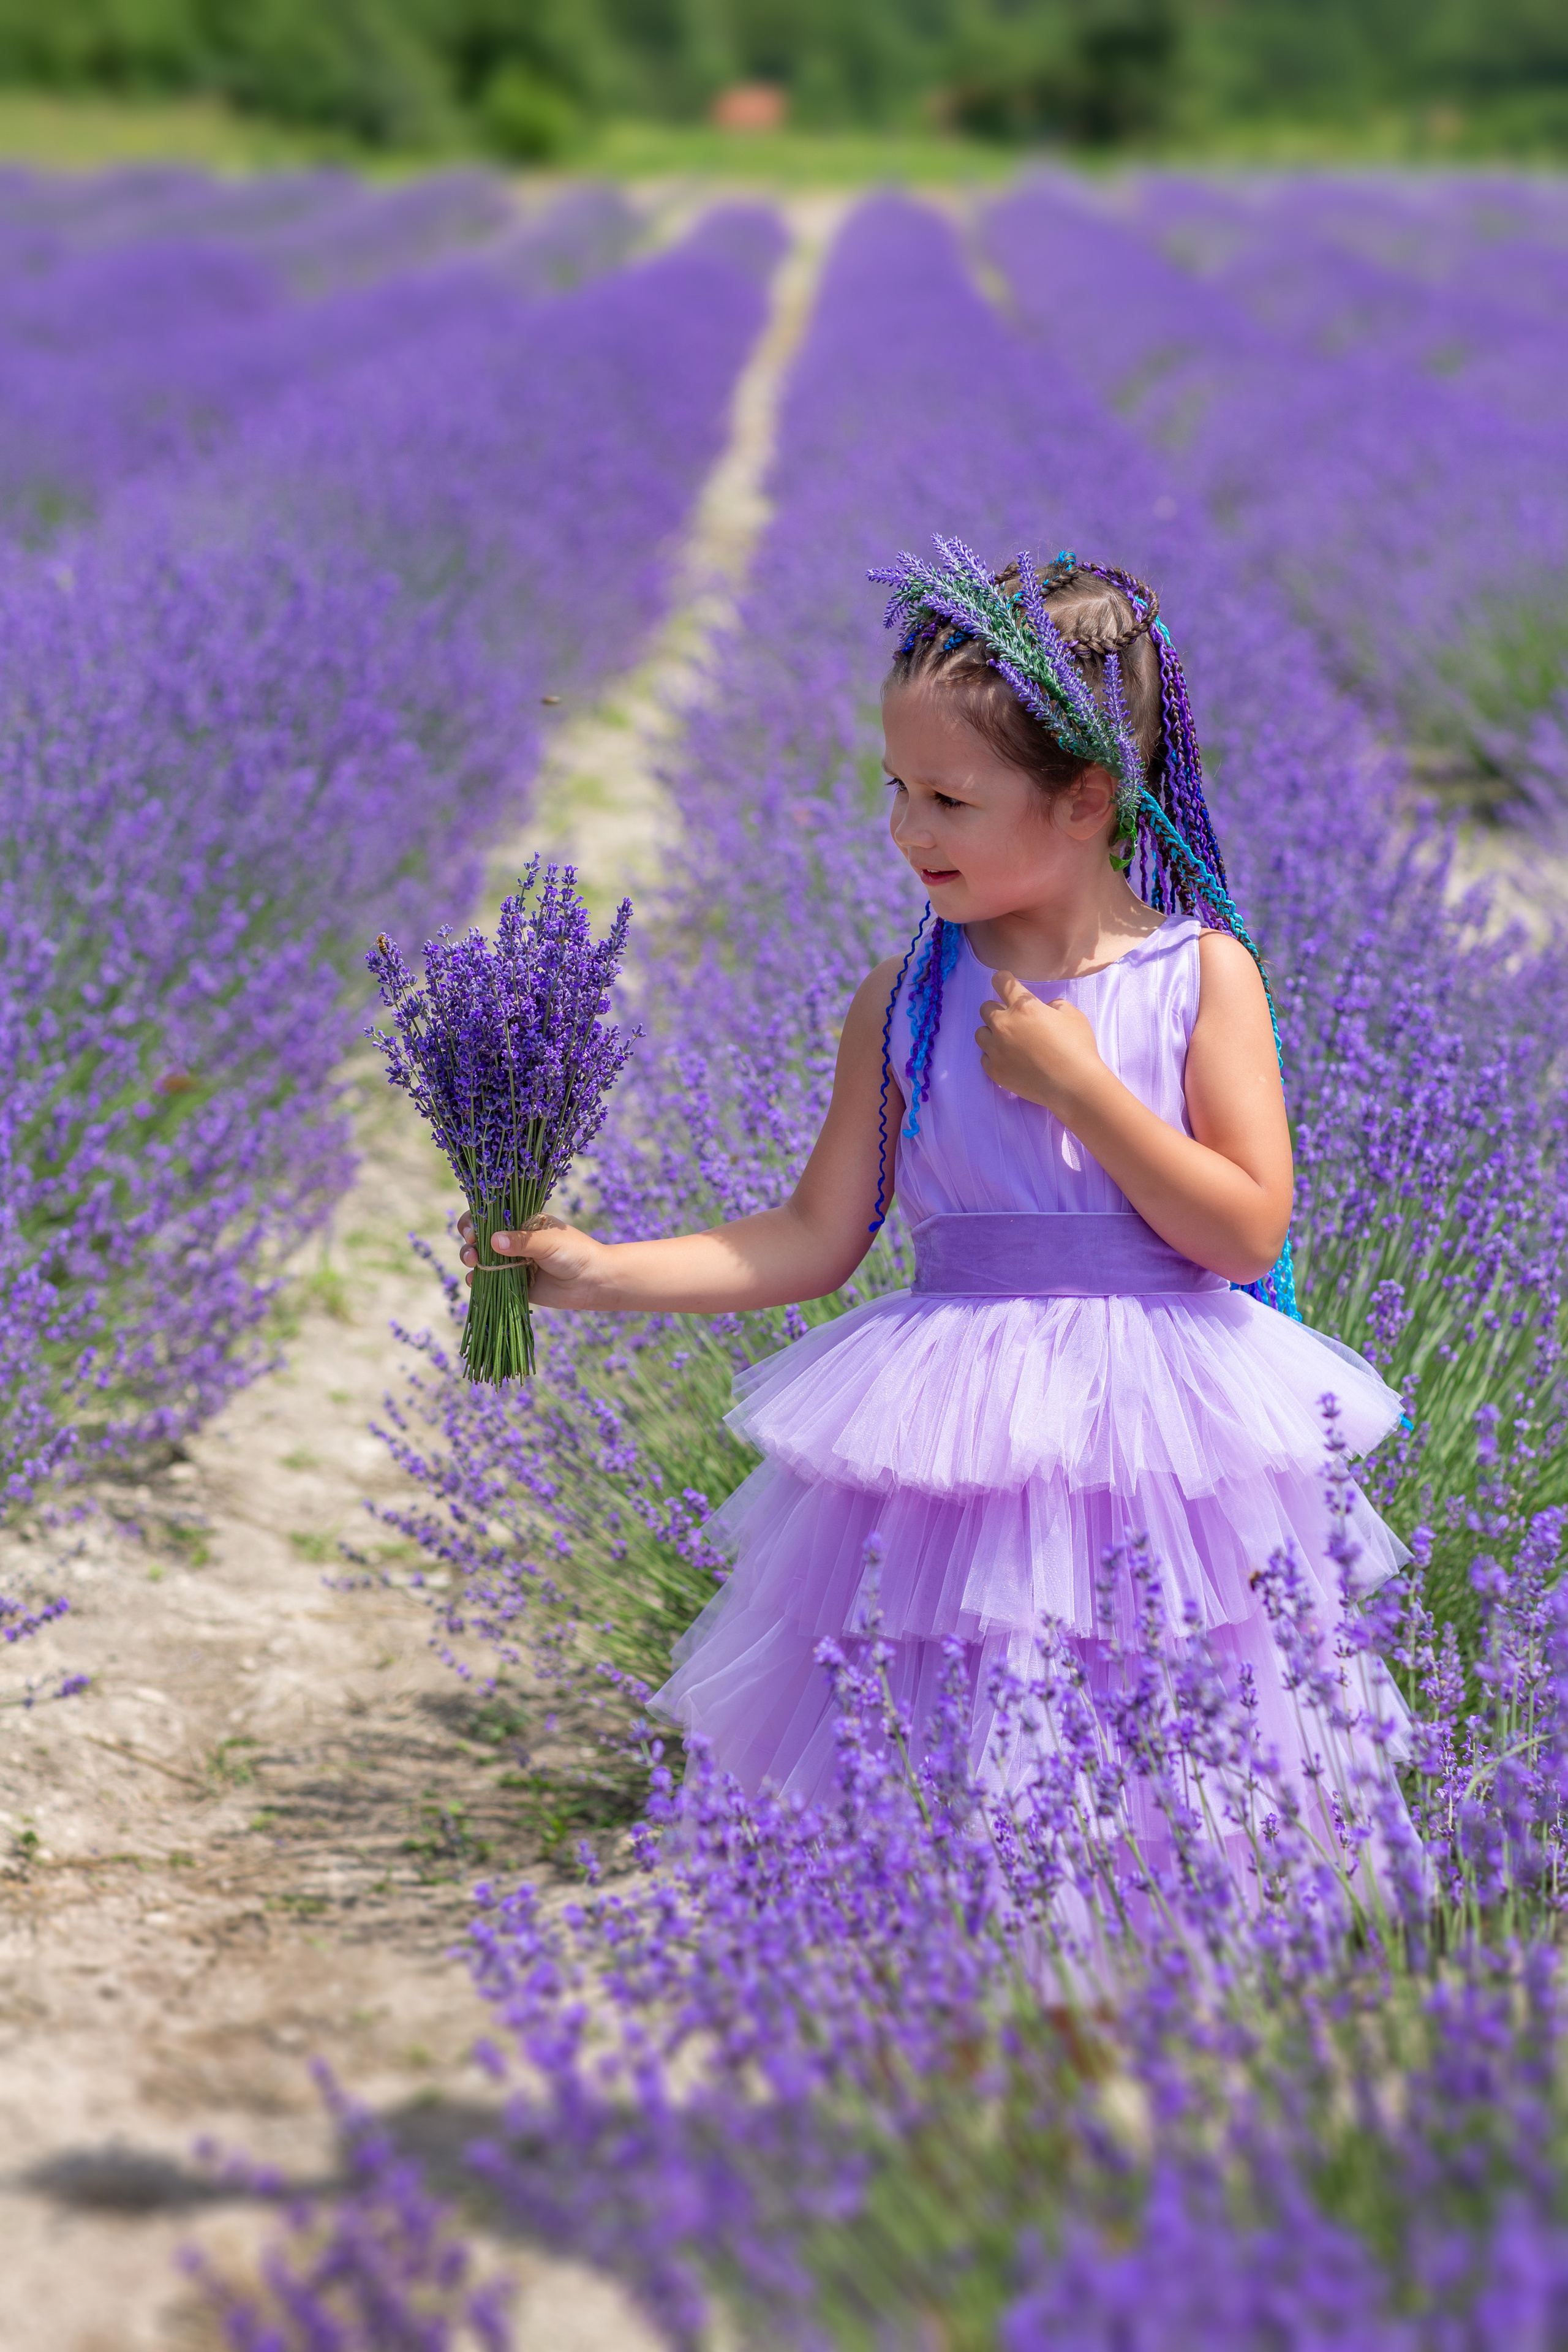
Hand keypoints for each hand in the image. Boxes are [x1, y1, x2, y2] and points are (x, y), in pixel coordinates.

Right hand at [456, 1211, 608, 1308]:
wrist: (593, 1282)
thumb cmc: (575, 1252)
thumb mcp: (548, 1242)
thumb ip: (522, 1241)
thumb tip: (492, 1240)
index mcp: (522, 1222)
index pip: (491, 1215)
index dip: (476, 1219)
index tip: (472, 1228)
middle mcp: (514, 1240)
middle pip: (481, 1236)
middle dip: (470, 1240)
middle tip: (472, 1245)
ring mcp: (511, 1262)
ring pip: (482, 1258)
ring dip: (471, 1258)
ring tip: (473, 1261)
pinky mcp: (513, 1283)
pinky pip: (490, 1281)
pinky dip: (478, 1280)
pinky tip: (474, 1280)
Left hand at [976, 972, 1103, 1110]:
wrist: (1073, 1085)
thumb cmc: (1078, 1048)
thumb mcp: (1073, 1016)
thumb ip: (1055, 1005)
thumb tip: (1046, 1008)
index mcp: (1024, 1007)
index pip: (1001, 981)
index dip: (1003, 979)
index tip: (1005, 982)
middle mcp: (1004, 1025)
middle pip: (985, 1008)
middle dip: (997, 1010)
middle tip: (1012, 1020)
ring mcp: (996, 1049)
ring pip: (980, 1033)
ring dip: (992, 1033)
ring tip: (1008, 1042)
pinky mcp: (995, 1071)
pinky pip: (985, 1058)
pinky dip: (994, 1057)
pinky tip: (1010, 1061)